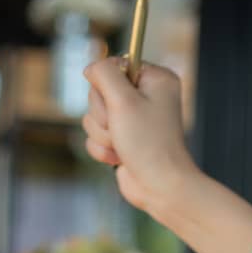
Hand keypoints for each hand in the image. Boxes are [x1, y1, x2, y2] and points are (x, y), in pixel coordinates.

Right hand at [82, 57, 198, 217]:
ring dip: (103, 134)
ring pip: (94, 115)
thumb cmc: (148, 143)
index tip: (121, 104)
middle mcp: (146, 96)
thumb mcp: (123, 100)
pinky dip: (103, 149)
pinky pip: (95, 135)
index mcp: (155, 79)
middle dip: (104, 115)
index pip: (114, 65)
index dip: (108, 87)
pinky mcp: (123, 138)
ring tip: (123, 146)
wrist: (160, 187)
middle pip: (100, 91)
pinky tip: (119, 158)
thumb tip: (91, 68)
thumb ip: (104, 74)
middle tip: (122, 128)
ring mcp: (134, 119)